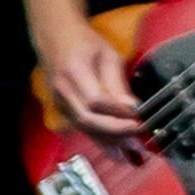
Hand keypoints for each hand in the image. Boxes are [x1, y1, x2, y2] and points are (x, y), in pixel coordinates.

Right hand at [39, 17, 144, 145]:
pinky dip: (102, 142)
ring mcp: (60, 104)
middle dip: (117, 132)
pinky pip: (83, 130)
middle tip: (140, 139)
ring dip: (111, 144)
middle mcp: (63, 91)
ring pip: (86, 129)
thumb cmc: (84, 43)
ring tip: (134, 155)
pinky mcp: (63, 111)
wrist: (54, 38)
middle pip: (89, 120)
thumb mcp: (107, 54)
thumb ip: (118, 83)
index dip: (119, 112)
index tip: (140, 117)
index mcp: (74, 71)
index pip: (96, 100)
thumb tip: (133, 108)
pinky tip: (118, 153)